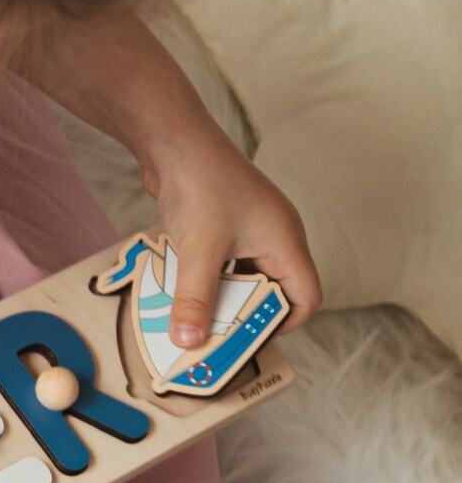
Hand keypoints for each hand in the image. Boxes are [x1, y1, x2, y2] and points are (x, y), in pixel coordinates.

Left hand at [136, 126, 322, 348]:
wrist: (174, 140)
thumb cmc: (200, 185)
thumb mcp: (198, 252)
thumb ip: (195, 300)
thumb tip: (189, 341)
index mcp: (286, 242)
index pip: (306, 297)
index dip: (284, 325)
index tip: (247, 341)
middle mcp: (275, 235)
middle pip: (274, 290)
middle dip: (247, 316)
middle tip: (216, 338)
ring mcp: (249, 228)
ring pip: (245, 277)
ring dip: (223, 298)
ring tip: (194, 319)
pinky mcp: (224, 223)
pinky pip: (223, 262)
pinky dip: (207, 278)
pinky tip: (181, 291)